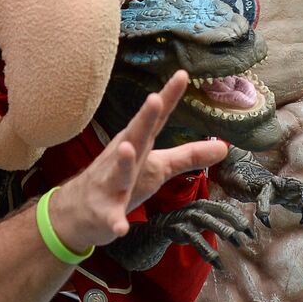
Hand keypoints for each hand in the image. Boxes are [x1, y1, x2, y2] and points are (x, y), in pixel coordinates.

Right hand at [48, 71, 227, 247]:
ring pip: (117, 172)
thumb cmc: (122, 181)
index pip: (156, 119)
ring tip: (127, 147)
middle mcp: (122, 159)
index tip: (182, 74)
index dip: (168, 97)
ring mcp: (109, 185)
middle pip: (135, 136)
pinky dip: (114, 221)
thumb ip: (189, 156)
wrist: (77, 212)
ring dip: (122, 161)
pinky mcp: (103, 213)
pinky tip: (120, 227)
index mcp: (137, 145)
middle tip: (154, 98)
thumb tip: (225, 147)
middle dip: (143, 118)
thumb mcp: (158, 167)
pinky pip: (109, 218)